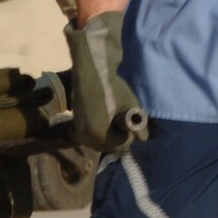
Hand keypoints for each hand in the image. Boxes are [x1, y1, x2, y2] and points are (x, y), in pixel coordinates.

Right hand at [65, 11, 147, 153]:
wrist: (91, 71)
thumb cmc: (112, 88)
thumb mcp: (131, 106)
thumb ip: (138, 125)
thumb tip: (142, 139)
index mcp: (98, 136)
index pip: (121, 145)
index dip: (128, 134)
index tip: (128, 119)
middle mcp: (85, 138)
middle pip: (109, 146)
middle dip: (118, 136)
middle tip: (122, 118)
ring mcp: (78, 131)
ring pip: (99, 141)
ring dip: (109, 134)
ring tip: (113, 116)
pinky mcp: (75, 124)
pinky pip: (91, 135)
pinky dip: (99, 130)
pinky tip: (104, 117)